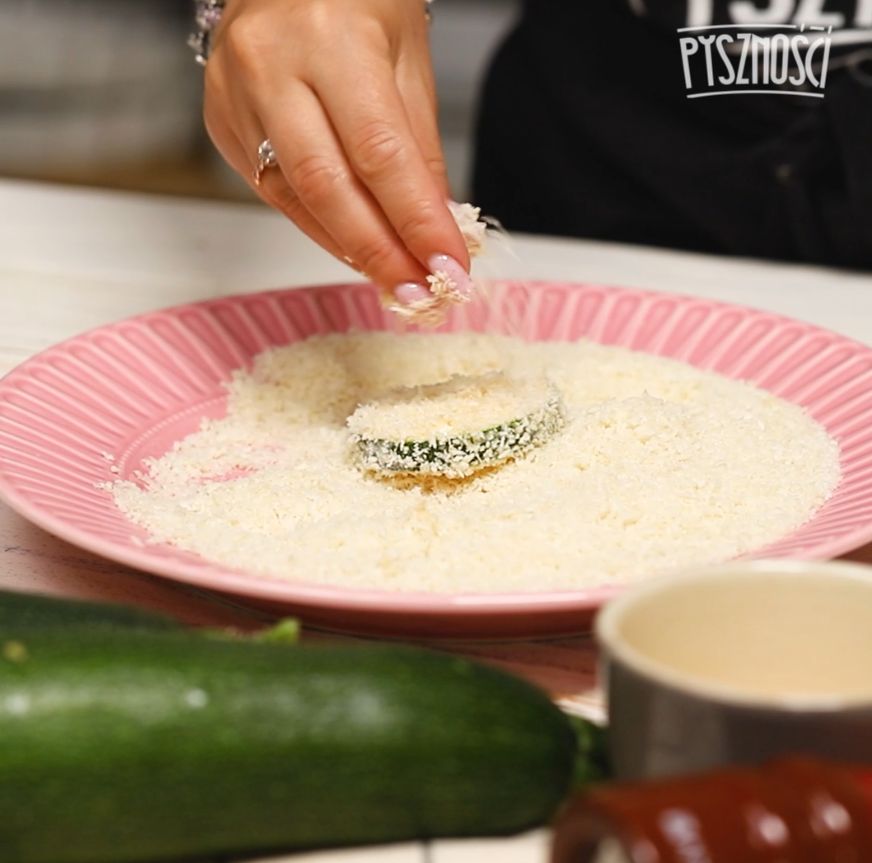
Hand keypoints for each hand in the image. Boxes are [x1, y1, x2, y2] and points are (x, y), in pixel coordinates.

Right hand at [203, 0, 472, 304]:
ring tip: (395, 280)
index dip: (416, 222)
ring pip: (297, 199)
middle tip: (418, 293)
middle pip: (328, 187)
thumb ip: (419, 146)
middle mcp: (270, 66)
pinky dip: (322, 227)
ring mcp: (235, 97)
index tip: (449, 267)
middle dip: (380, 252)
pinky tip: (355, 248)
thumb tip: (437, 226)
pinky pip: (276, 192)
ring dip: (352, 250)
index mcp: (329, 36)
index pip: (380, 153)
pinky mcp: (221, 123)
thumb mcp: (408, 56)